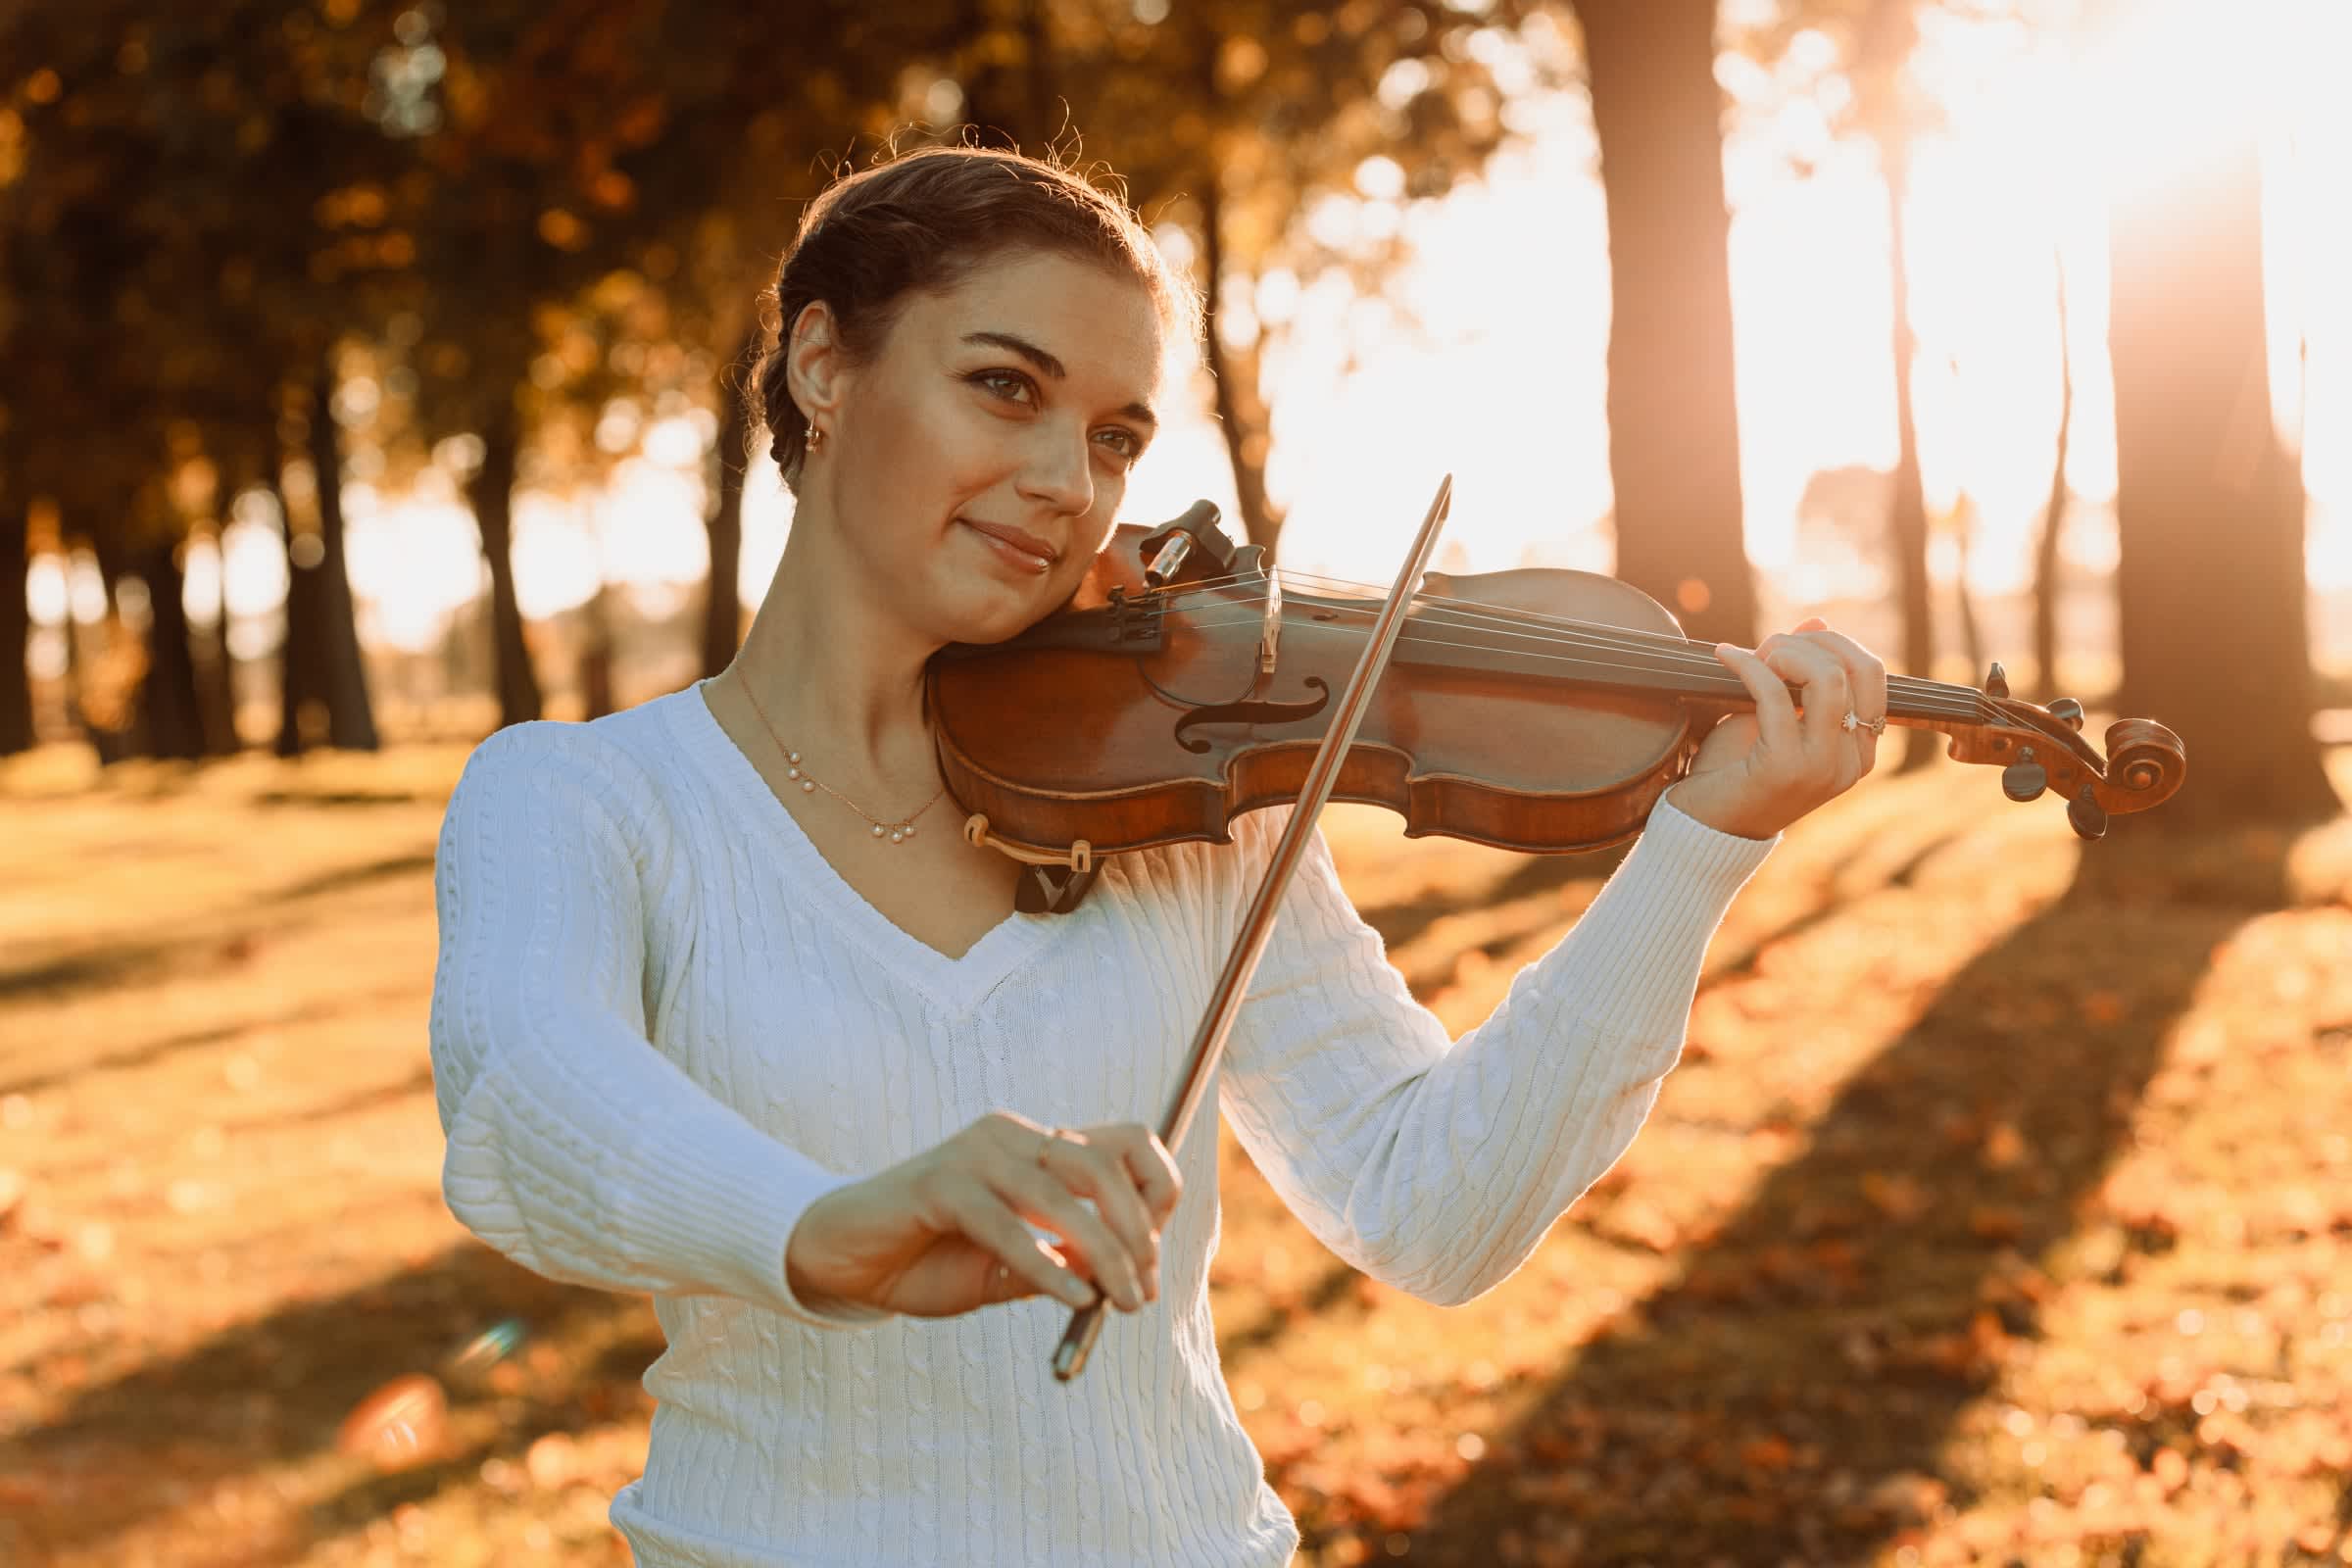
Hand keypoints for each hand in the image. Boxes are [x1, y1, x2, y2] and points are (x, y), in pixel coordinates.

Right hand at [783, 1113, 1181, 1318]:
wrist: (846, 1264)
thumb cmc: (930, 1262)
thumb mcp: (1012, 1267)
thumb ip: (1063, 1263)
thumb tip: (1125, 1278)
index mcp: (1036, 1145)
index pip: (1127, 1142)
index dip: (1156, 1191)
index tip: (1154, 1255)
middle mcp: (1012, 1136)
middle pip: (1106, 1165)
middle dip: (1138, 1232)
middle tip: (1143, 1290)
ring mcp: (976, 1154)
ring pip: (1066, 1195)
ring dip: (1107, 1254)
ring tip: (1122, 1302)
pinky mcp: (940, 1182)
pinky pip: (1011, 1225)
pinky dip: (1049, 1267)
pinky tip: (1073, 1300)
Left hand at [1663, 617, 1886, 840]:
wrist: (1704, 828)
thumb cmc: (1735, 771)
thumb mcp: (1774, 716)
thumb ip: (1799, 674)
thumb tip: (1817, 621)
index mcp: (1859, 749)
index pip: (1872, 674)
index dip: (1830, 644)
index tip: (1787, 646)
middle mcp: (1852, 761)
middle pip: (1857, 669)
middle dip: (1809, 643)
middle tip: (1767, 648)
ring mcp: (1822, 767)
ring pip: (1828, 679)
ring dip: (1785, 652)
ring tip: (1752, 656)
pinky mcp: (1784, 768)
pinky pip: (1775, 696)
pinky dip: (1747, 665)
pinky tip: (1724, 657)